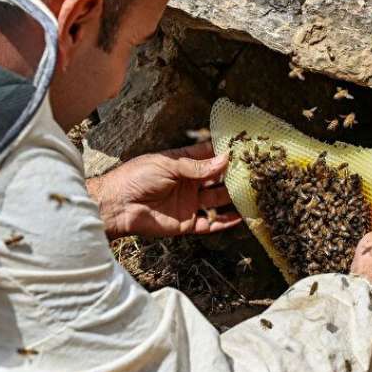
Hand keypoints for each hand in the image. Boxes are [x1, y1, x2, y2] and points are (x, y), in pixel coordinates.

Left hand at [87, 142, 241, 238]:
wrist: (117, 206)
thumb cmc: (136, 178)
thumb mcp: (168, 165)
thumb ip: (197, 166)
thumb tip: (224, 160)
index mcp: (182, 164)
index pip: (208, 156)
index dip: (224, 152)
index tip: (244, 148)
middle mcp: (188, 183)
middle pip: (216, 178)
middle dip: (233, 175)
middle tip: (254, 172)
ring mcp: (188, 203)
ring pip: (217, 200)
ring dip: (233, 197)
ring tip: (253, 193)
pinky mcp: (187, 222)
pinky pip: (210, 223)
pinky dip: (225, 222)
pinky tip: (240, 217)